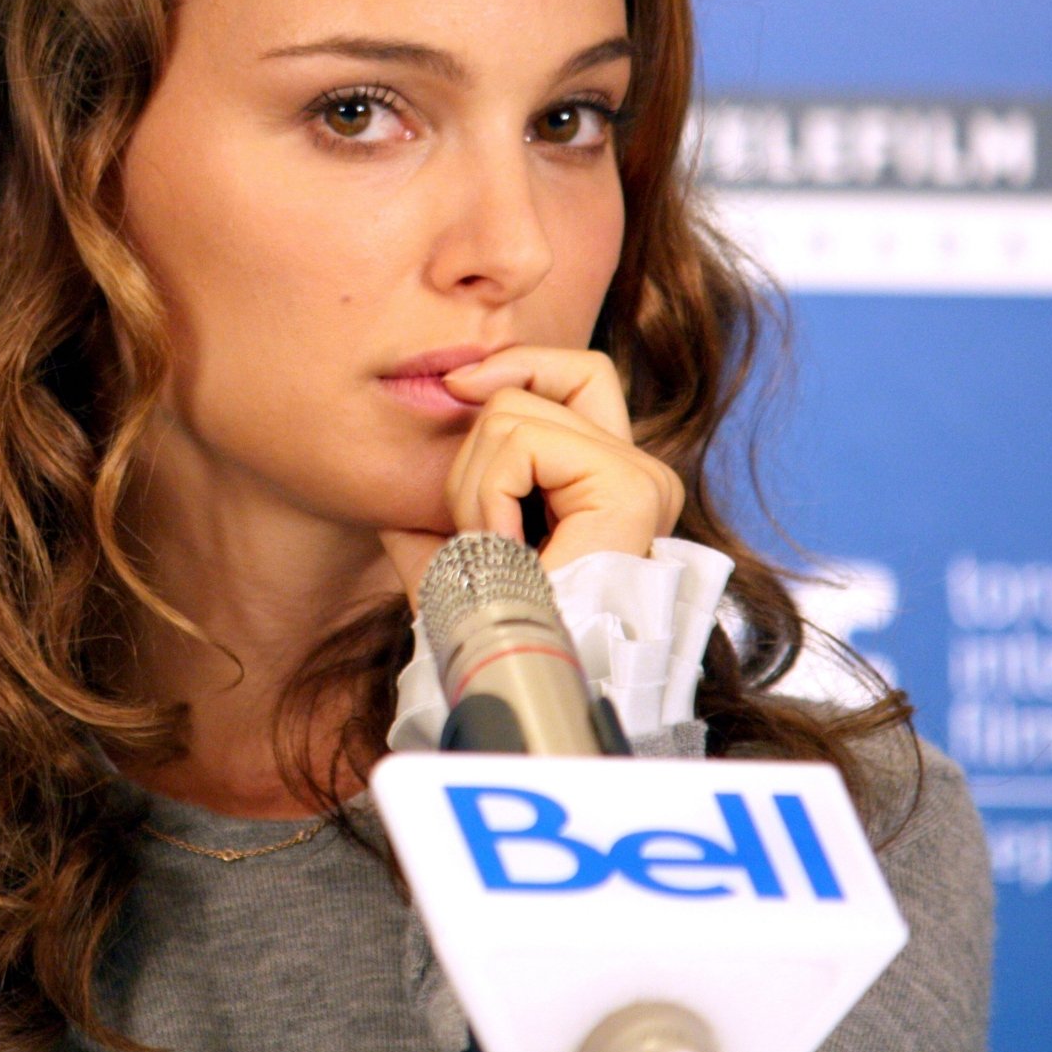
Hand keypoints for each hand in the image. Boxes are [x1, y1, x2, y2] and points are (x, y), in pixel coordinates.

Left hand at [376, 345, 684, 611]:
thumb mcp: (452, 558)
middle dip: (470, 461)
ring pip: (514, 414)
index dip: (517, 365)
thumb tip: (408, 451)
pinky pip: (524, 445)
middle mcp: (639, 474)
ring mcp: (642, 479)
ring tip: (495, 552)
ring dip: (475, 489)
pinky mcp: (631, 488)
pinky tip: (506, 550)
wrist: (518, 686)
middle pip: (528, 392)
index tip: (455, 387)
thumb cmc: (490, 639)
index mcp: (608, 483)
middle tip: (478, 536)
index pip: (578, 373)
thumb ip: (436, 509)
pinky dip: (490, 496)